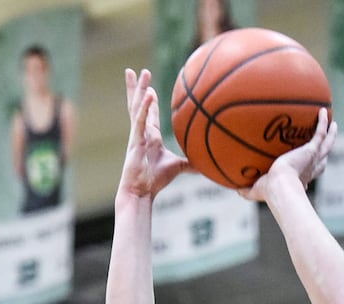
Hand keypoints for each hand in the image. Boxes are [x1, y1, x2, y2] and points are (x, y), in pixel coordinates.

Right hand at [118, 68, 190, 199]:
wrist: (142, 192)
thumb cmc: (155, 181)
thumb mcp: (178, 168)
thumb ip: (191, 164)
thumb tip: (207, 166)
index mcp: (150, 136)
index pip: (149, 114)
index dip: (149, 101)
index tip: (150, 88)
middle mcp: (142, 132)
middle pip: (138, 105)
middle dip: (138, 88)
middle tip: (138, 71)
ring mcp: (137, 135)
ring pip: (137, 107)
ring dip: (139, 89)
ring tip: (141, 72)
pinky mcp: (136, 140)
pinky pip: (140, 120)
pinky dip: (145, 107)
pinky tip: (149, 94)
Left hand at [240, 107, 334, 202]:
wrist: (278, 185)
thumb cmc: (267, 192)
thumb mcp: (254, 191)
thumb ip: (245, 189)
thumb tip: (234, 188)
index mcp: (299, 178)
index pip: (308, 174)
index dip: (310, 172)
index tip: (309, 170)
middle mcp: (308, 168)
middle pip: (322, 159)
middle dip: (324, 152)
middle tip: (326, 142)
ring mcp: (312, 158)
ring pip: (327, 144)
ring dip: (331, 134)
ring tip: (333, 124)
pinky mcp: (311, 150)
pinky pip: (320, 133)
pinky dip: (323, 122)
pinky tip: (323, 111)